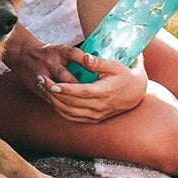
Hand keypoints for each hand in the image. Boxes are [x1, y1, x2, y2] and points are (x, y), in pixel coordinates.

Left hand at [10, 39, 147, 123]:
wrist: (137, 93)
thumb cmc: (125, 75)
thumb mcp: (115, 65)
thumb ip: (98, 62)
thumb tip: (86, 57)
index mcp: (103, 92)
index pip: (79, 93)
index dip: (63, 89)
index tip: (50, 83)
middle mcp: (99, 107)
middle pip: (70, 103)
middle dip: (52, 93)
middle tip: (39, 81)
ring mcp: (96, 115)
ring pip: (70, 113)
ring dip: (54, 102)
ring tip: (43, 88)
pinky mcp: (95, 119)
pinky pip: (74, 118)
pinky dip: (61, 111)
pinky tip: (53, 100)